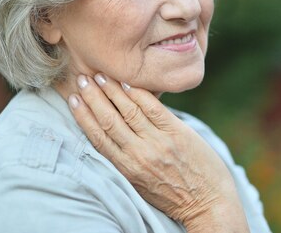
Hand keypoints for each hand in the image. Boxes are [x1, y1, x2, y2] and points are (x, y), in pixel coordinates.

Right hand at [68, 73, 249, 232]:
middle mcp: (139, 155)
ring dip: (111, 90)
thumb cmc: (174, 195)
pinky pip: (153, 108)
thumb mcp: (142, 183)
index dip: (82, 116)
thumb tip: (116, 134)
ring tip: (99, 75)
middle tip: (81, 79)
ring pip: (128, 110)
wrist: (208, 204)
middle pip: (108, 120)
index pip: (97, 138)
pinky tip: (128, 81)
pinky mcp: (177, 133)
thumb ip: (128, 160)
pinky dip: (139, 93)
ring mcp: (158, 143)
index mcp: (127, 169)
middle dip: (92, 97)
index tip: (72, 99)